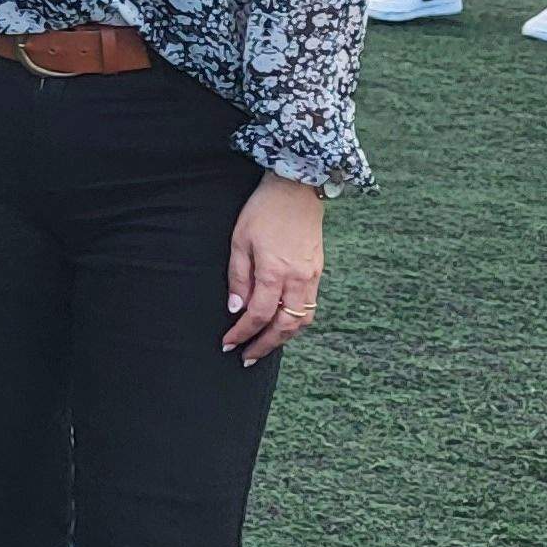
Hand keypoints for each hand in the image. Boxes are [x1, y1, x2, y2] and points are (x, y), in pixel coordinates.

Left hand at [223, 171, 326, 364]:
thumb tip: (236, 308)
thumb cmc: (262, 211)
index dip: (243, 333)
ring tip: (264, 345)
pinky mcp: (318, 271)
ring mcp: (312, 276)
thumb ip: (239, 277)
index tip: (228, 344)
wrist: (296, 189)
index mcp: (275, 272)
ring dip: (283, 338)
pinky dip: (295, 321)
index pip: (259, 315)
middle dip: (264, 345)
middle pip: (284, 326)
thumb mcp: (239, 240)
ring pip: (302, 320)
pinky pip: (310, 306)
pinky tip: (281, 323)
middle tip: (246, 357)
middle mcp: (298, 279)